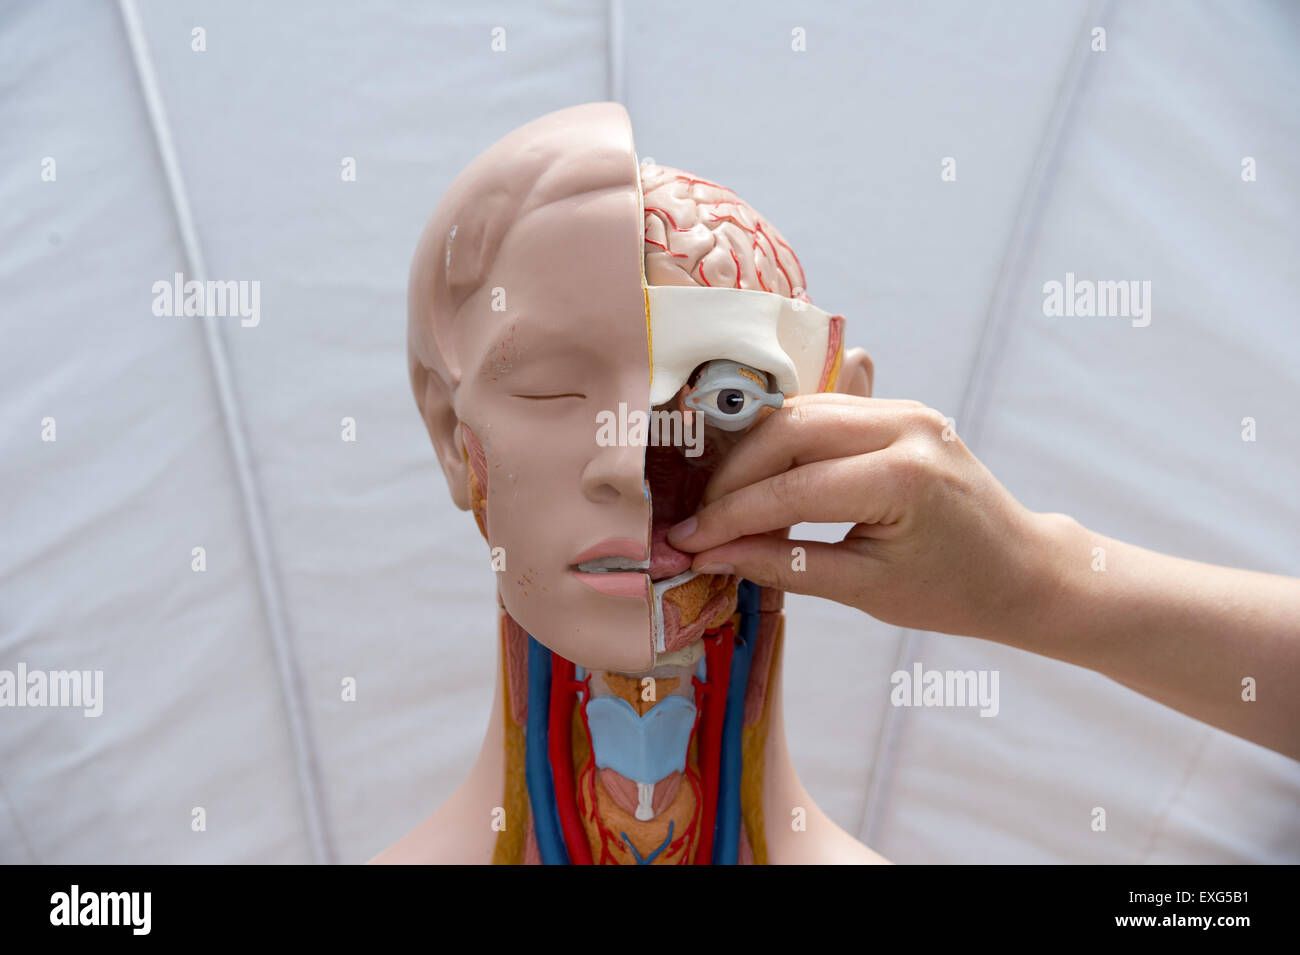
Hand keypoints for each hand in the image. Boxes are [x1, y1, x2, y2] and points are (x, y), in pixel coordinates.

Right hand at [667, 394, 1066, 640]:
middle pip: (788, 430)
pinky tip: (760, 478)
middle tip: (699, 520)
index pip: (791, 488)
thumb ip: (785, 565)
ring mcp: (905, 409)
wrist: (1022, 568)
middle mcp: (905, 426)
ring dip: (753, 454)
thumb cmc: (954, 591)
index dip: (730, 516)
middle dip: (733, 475)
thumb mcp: (865, 589)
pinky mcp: (900, 408)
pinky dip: (784, 443)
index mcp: (902, 477)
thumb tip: (712, 556)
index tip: (686, 541)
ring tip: (722, 503)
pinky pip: (824, 412)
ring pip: (800, 412)